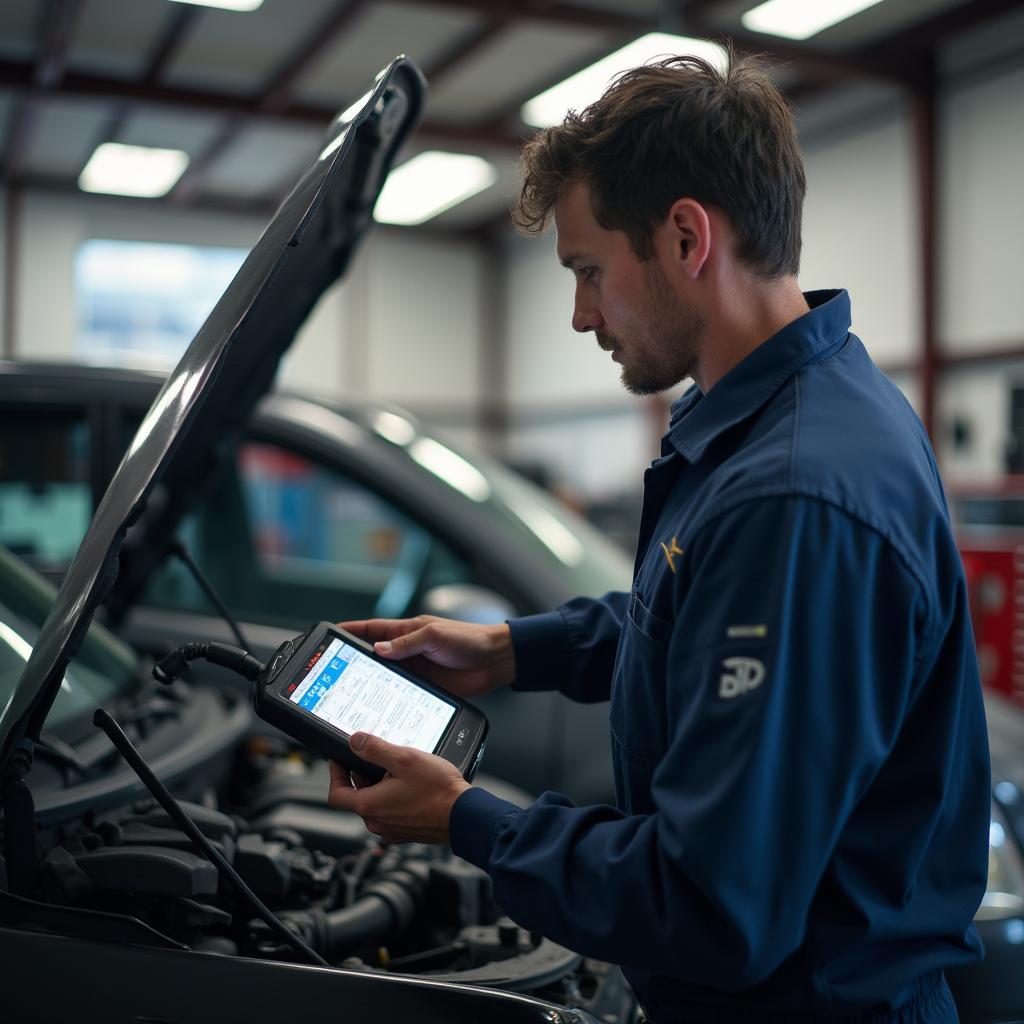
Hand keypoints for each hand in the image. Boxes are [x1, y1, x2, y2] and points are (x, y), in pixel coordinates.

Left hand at [326, 733, 470, 843]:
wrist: (464, 815)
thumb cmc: (438, 790)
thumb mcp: (404, 759)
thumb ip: (375, 749)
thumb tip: (355, 741)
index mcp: (370, 805)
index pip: (336, 793)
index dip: (335, 773)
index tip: (340, 759)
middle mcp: (377, 822)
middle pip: (357, 797)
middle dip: (363, 775)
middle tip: (377, 758)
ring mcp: (391, 829)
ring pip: (375, 805)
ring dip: (380, 787)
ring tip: (399, 770)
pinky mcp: (405, 832)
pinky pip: (391, 813)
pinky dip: (393, 799)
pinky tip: (411, 787)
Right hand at [338, 616, 515, 697]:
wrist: (495, 661)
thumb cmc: (470, 640)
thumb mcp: (435, 636)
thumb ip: (407, 643)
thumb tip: (379, 649)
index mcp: (408, 630)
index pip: (373, 629)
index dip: (352, 632)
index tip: (332, 634)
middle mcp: (408, 650)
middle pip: (374, 656)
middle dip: (355, 661)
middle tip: (334, 671)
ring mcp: (415, 670)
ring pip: (385, 677)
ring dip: (371, 683)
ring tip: (350, 693)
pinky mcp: (424, 687)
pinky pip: (401, 692)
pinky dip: (389, 697)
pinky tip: (378, 706)